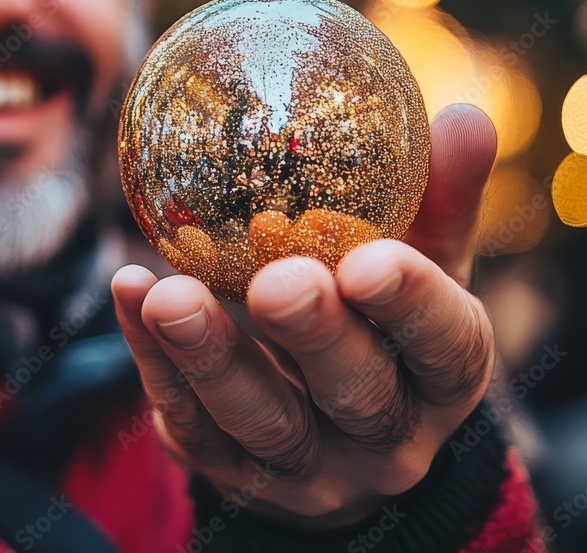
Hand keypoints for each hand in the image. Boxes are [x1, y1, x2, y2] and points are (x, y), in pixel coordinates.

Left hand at [111, 104, 496, 529]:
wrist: (340, 430)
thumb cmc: (382, 319)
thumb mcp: (423, 261)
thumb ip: (438, 196)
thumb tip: (463, 117)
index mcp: (441, 375)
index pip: (443, 346)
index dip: (411, 305)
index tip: (368, 260)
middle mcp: (384, 437)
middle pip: (355, 393)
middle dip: (313, 336)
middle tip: (274, 283)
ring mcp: (308, 469)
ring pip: (261, 422)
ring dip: (210, 359)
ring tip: (167, 298)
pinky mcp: (234, 475)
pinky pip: (189, 423)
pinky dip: (153, 361)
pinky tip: (131, 292)